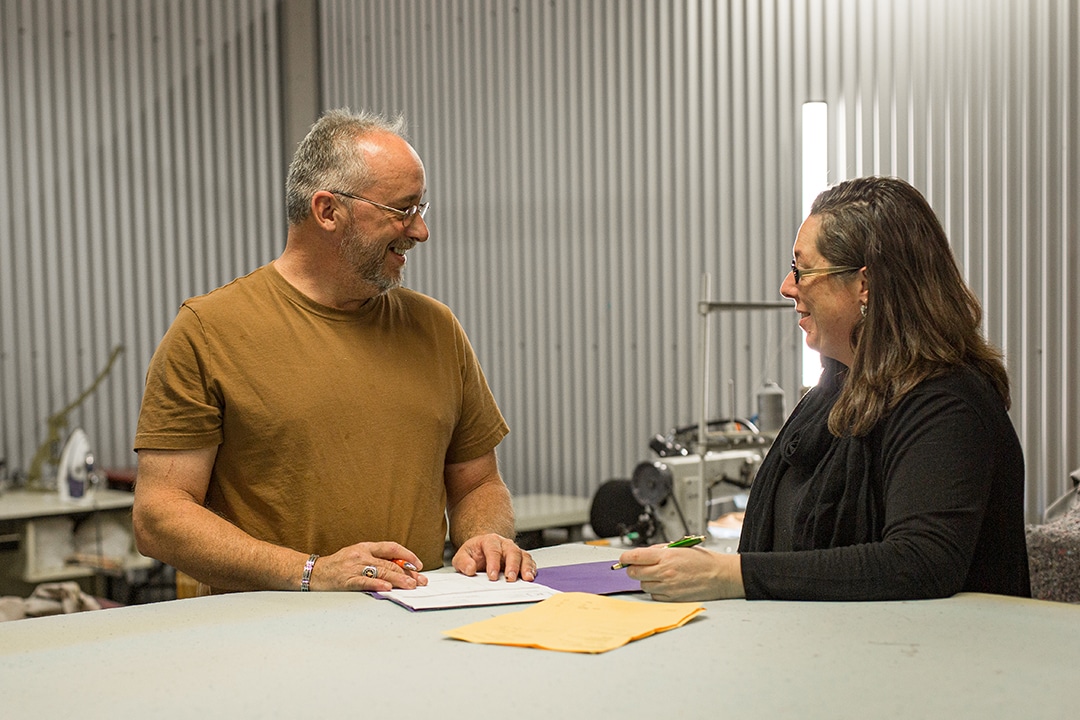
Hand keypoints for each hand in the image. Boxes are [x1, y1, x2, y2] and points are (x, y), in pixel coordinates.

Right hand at [309, 541, 427, 591]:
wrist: (312, 572)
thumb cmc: (337, 566)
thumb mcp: (357, 557)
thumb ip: (375, 561)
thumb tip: (399, 570)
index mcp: (365, 547)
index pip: (391, 548)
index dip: (407, 555)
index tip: (418, 565)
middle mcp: (360, 555)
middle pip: (389, 563)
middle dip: (407, 573)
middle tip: (420, 581)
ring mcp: (353, 567)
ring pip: (380, 571)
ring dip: (398, 579)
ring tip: (410, 585)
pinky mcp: (346, 580)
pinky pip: (364, 582)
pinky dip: (377, 584)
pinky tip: (387, 587)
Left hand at [452, 533, 535, 581]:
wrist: (482, 551)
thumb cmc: (474, 554)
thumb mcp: (462, 556)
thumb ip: (463, 562)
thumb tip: (470, 569)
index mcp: (489, 541)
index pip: (493, 550)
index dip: (493, 563)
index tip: (492, 576)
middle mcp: (504, 544)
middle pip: (512, 551)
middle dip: (512, 565)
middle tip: (510, 578)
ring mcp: (514, 551)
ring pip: (523, 556)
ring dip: (526, 567)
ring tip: (526, 578)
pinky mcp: (521, 559)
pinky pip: (529, 562)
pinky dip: (531, 569)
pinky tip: (531, 577)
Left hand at [617, 545, 744, 600]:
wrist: (720, 575)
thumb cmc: (703, 560)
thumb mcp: (679, 547)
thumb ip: (659, 551)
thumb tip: (641, 555)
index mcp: (666, 556)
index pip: (635, 557)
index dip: (625, 558)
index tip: (624, 559)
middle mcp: (665, 572)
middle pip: (634, 573)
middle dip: (633, 569)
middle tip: (639, 567)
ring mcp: (668, 587)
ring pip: (643, 585)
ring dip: (645, 580)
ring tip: (657, 575)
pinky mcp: (672, 598)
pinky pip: (654, 595)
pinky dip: (655, 590)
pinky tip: (665, 584)